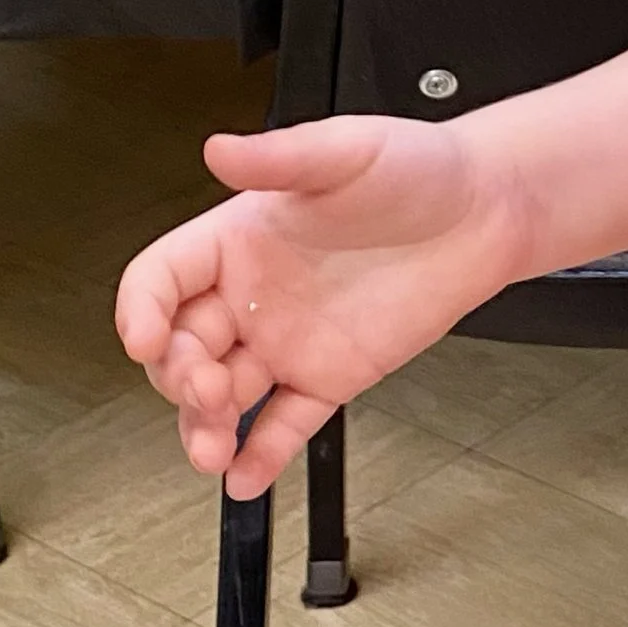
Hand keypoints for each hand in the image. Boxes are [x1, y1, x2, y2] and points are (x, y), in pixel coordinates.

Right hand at [114, 119, 526, 496]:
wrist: (486, 212)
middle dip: (180, 378)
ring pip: (223, 397)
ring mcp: (287, 341)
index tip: (143, 339)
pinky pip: (284, 424)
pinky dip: (263, 454)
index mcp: (238, 239)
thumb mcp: (347, 151)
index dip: (141, 309)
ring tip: (213, 451)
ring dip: (206, 428)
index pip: (162, 279)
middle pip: (182, 348)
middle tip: (207, 393)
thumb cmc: (419, 169)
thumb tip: (222, 148)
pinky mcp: (329, 377)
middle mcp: (252, 295)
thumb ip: (282, 157)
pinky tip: (244, 478)